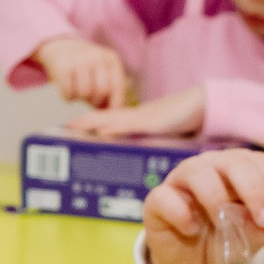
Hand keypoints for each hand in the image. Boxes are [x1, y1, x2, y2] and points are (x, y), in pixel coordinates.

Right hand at [33, 35, 129, 106]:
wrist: (62, 46)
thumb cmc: (86, 66)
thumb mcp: (102, 69)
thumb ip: (110, 86)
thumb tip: (114, 112)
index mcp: (111, 59)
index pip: (117, 86)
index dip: (115, 104)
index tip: (110, 115)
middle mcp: (96, 57)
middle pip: (101, 91)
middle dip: (96, 102)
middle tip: (90, 103)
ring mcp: (79, 61)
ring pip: (84, 93)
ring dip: (81, 99)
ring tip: (79, 94)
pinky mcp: (63, 67)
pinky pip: (68, 93)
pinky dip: (68, 98)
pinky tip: (69, 92)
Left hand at [65, 87, 205, 140]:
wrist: (203, 105)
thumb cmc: (184, 119)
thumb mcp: (162, 133)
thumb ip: (149, 142)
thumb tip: (138, 158)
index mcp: (134, 119)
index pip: (105, 120)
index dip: (87, 122)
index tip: (68, 127)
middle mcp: (133, 116)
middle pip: (101, 118)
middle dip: (81, 123)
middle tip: (61, 129)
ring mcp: (141, 118)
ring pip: (109, 120)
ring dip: (90, 124)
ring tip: (71, 129)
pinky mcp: (151, 122)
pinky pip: (128, 126)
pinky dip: (113, 129)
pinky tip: (100, 133)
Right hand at [141, 149, 263, 263]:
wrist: (189, 263)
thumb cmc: (222, 240)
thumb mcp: (248, 239)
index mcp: (237, 170)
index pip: (260, 163)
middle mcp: (210, 167)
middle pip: (233, 162)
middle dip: (254, 190)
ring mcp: (181, 181)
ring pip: (198, 172)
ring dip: (217, 198)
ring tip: (226, 224)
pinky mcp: (157, 200)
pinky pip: (165, 196)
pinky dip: (181, 213)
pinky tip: (191, 230)